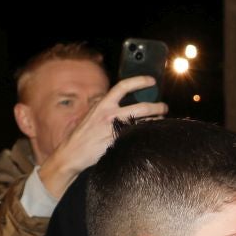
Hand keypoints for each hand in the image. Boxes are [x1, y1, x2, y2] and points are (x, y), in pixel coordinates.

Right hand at [37, 80, 168, 196]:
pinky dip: (146, 135)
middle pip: (141, 107)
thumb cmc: (82, 135)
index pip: (123, 87)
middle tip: (164, 107)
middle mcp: (109, 115)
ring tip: (162, 121)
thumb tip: (120, 104)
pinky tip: (151, 136)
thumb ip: (106, 109)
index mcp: (102, 105)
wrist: (72, 154)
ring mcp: (114, 130)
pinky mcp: (117, 143)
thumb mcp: (92, 115)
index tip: (152, 81)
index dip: (139, 81)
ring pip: (142, 123)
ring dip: (155, 122)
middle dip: (157, 106)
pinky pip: (136, 137)